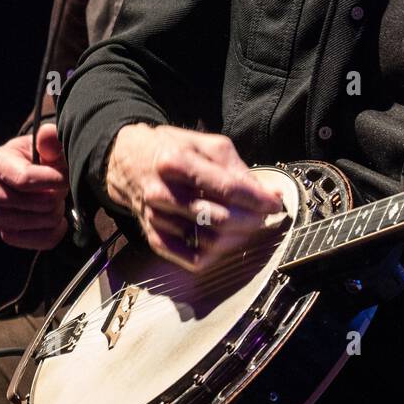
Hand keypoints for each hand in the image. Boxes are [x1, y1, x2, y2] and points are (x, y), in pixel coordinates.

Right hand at [0, 123, 69, 249]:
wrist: (43, 175)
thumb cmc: (45, 156)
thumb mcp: (49, 143)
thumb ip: (50, 139)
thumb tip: (47, 135)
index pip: (23, 179)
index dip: (51, 180)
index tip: (66, 176)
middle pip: (29, 203)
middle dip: (54, 196)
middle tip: (62, 187)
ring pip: (32, 223)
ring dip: (54, 213)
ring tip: (59, 200)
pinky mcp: (8, 233)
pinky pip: (32, 241)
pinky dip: (52, 233)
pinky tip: (60, 222)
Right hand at [105, 123, 286, 272]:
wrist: (128, 161)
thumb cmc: (171, 150)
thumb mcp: (204, 144)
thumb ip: (236, 168)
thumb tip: (268, 192)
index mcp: (176, 162)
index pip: (227, 188)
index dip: (257, 199)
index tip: (275, 202)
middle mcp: (163, 193)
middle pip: (219, 218)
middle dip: (251, 219)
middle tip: (263, 214)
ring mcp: (157, 218)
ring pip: (209, 242)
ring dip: (237, 237)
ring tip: (246, 225)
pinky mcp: (154, 238)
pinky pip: (192, 259)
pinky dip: (216, 253)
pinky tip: (224, 239)